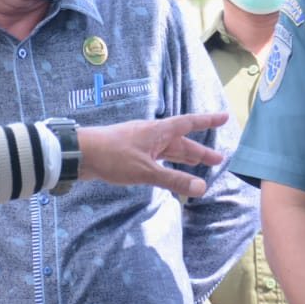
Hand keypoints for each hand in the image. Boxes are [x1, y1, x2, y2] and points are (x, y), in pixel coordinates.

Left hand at [76, 113, 226, 197]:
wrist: (80, 154)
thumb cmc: (113, 157)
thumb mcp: (146, 171)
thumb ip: (174, 179)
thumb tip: (202, 187)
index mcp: (158, 132)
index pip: (189, 123)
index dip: (208, 121)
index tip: (224, 116)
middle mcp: (152, 135)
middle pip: (181, 142)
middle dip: (200, 150)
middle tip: (218, 158)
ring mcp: (140, 144)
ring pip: (168, 150)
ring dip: (184, 158)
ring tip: (200, 164)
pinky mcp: (130, 154)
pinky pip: (156, 158)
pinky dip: (168, 164)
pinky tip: (168, 170)